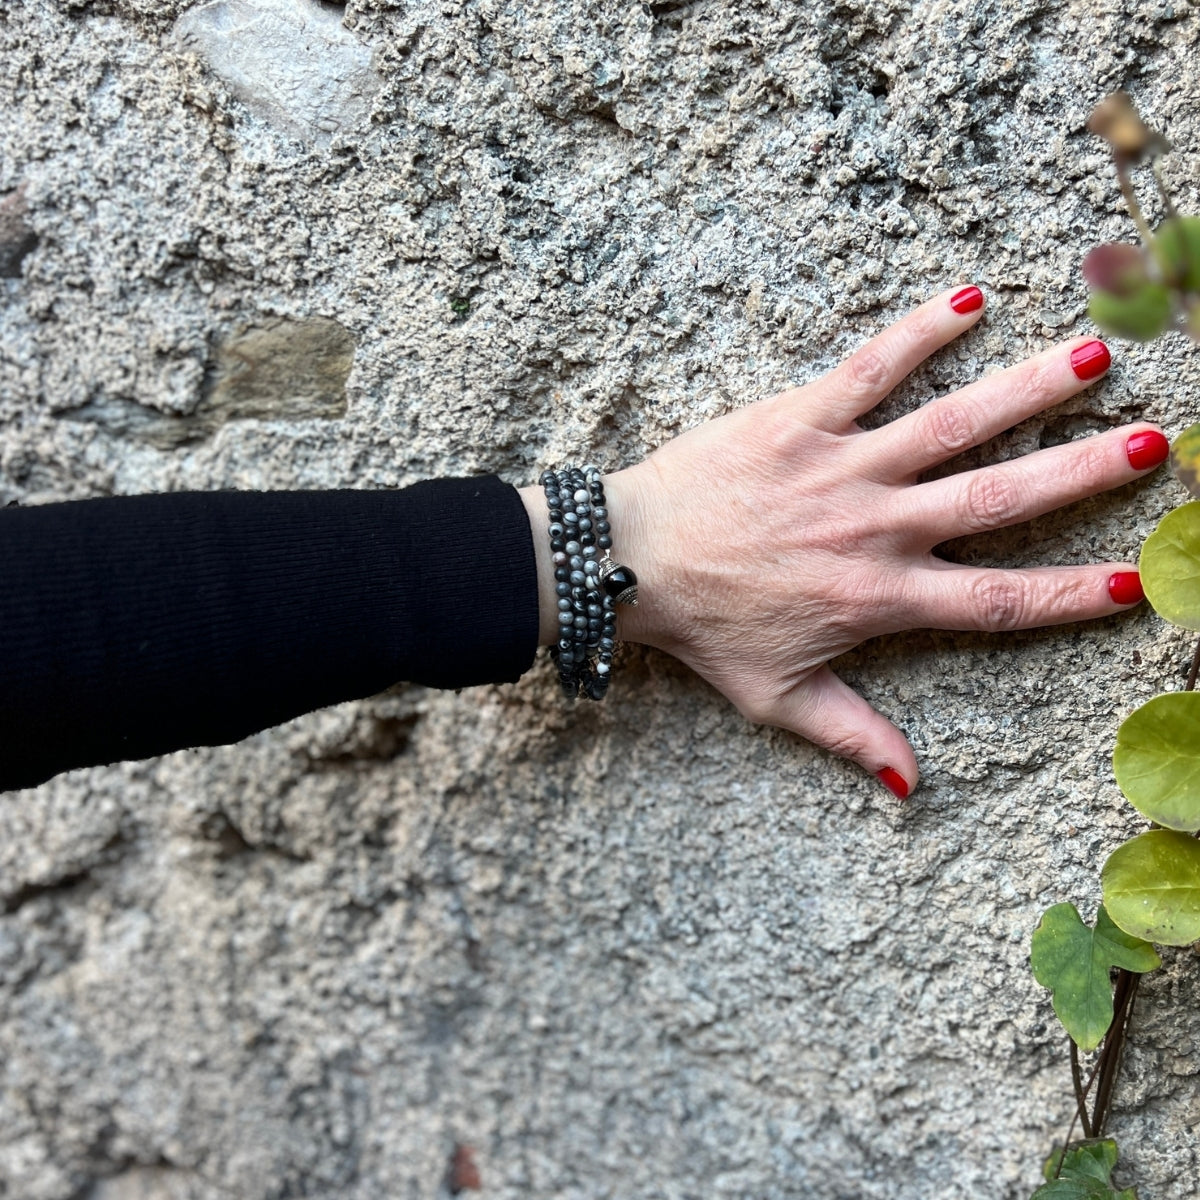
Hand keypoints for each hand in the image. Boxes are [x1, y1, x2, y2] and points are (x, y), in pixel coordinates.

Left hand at [525, 288, 1167, 796]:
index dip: (1070, 596)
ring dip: (1027, 389)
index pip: (995, 602)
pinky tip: (969, 299)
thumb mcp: (776, 698)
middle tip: (1155, 444)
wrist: (625, 562)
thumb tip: (912, 784)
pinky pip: (867, 369)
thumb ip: (851, 735)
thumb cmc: (703, 629)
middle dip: (1082, 473)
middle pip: (997, 500)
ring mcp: (840, 468)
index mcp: (878, 599)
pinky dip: (916, 334)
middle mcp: (874, 529)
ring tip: (1096, 357)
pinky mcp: (797, 419)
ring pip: (950, 424)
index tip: (1139, 582)